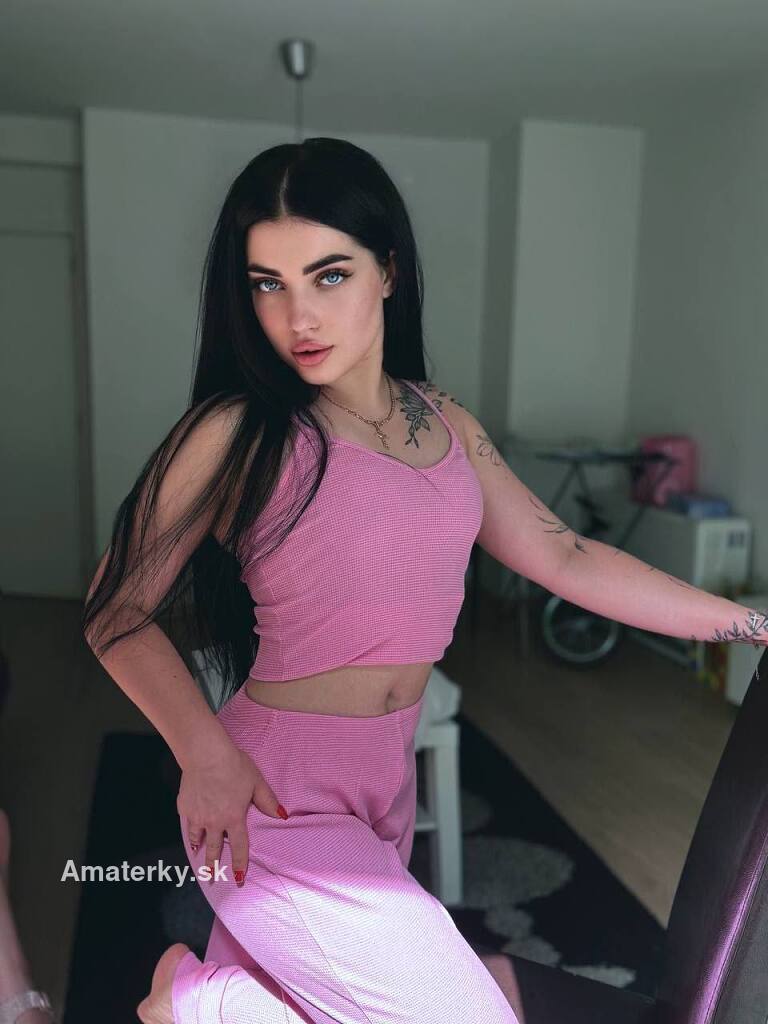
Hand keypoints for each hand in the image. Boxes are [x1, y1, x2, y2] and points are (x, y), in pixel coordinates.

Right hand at [176, 740, 284, 886]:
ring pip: (197, 838)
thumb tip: (282, 816)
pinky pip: (188, 821)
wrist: (205, 754)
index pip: (239, 848)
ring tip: (198, 855)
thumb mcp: (256, 781)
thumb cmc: (233, 765)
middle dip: (213, 867)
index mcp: (234, 818)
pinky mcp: (184, 806)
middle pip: (214, 850)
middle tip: (211, 879)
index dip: (239, 865)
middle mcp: (214, 822)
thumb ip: (268, 801)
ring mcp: (197, 815)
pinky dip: (190, 827)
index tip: (238, 879)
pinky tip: (191, 827)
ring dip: (199, 848)